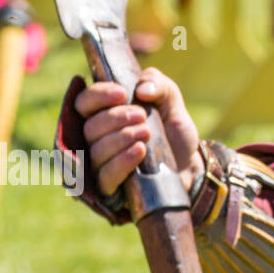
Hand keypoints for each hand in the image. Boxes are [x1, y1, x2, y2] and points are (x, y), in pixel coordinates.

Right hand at [73, 67, 202, 197]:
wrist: (189, 162)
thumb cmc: (171, 130)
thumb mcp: (171, 101)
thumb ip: (159, 84)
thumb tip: (142, 89)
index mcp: (103, 114)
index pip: (84, 102)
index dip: (98, 96)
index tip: (122, 94)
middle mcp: (95, 139)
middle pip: (89, 127)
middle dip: (116, 118)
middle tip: (141, 115)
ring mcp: (99, 164)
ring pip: (96, 151)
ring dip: (122, 138)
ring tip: (146, 133)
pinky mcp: (109, 188)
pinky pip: (105, 176)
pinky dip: (121, 161)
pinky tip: (139, 150)